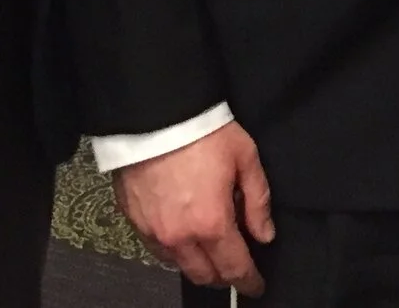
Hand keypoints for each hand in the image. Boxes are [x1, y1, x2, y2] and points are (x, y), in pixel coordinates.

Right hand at [113, 121, 274, 293]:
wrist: (155, 112)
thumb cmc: (203, 131)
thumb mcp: (245, 158)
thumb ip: (258, 201)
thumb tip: (264, 234)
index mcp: (211, 223)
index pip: (234, 268)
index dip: (249, 281)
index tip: (256, 285)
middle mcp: (180, 236)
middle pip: (204, 275)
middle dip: (223, 276)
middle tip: (235, 265)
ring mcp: (153, 230)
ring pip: (179, 265)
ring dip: (197, 263)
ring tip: (209, 245)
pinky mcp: (134, 219)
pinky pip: (156, 249)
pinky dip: (173, 250)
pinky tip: (182, 234)